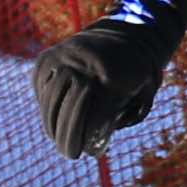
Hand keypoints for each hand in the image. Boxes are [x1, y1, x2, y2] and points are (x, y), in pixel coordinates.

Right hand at [32, 25, 166, 157]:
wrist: (123, 32)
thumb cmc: (136, 72)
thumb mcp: (144, 92)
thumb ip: (128, 116)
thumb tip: (94, 148)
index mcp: (112, 71)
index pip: (92, 111)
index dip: (87, 135)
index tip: (89, 153)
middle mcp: (83, 61)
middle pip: (69, 107)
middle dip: (67, 135)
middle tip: (70, 154)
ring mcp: (61, 57)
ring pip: (51, 100)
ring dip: (53, 126)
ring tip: (60, 143)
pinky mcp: (45, 58)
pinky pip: (41, 90)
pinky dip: (46, 108)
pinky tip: (53, 123)